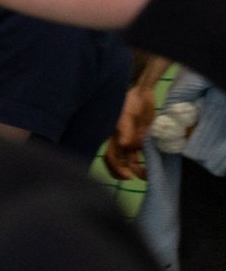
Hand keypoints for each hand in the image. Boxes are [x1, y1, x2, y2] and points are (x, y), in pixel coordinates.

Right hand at [104, 54, 167, 181]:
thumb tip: (123, 145)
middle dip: (126, 172)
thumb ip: (124, 128)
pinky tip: (158, 165)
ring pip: (134, 160)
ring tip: (150, 175)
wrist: (143, 91)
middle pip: (120, 162)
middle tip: (137, 178)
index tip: (127, 175)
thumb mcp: (125, 113)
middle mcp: (122, 142)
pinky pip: (147, 153)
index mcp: (113, 137)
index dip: (116, 168)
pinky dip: (151, 159)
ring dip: (140, 169)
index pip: (110, 157)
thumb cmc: (129, 100)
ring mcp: (133, 141)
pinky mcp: (145, 138)